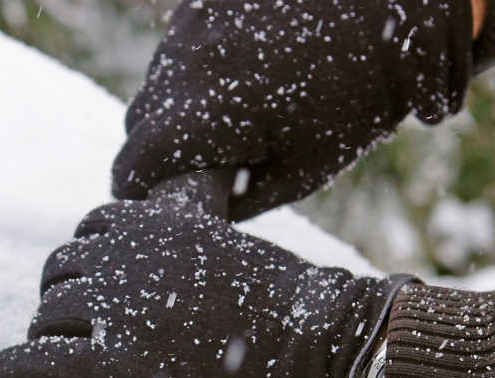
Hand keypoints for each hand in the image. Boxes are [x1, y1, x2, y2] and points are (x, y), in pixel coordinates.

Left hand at [0, 199, 403, 377]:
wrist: (326, 365)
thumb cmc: (298, 328)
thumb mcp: (238, 267)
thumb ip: (190, 269)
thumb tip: (163, 305)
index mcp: (167, 224)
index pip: (94, 231)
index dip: (82, 270)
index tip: (83, 297)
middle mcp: (133, 257)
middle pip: (61, 276)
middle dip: (58, 311)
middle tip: (64, 346)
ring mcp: (121, 312)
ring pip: (47, 321)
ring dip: (41, 346)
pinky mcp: (115, 370)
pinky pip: (38, 363)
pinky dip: (9, 369)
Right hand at [112, 0, 472, 218]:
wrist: (391, 11)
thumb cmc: (352, 103)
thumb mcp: (296, 173)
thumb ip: (235, 199)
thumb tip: (200, 210)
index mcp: (199, 115)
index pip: (133, 168)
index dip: (138, 194)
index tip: (155, 205)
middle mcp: (182, 63)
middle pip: (140, 123)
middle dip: (159, 150)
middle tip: (196, 168)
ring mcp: (191, 23)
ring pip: (158, 82)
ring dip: (178, 107)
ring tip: (230, 119)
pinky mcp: (206, 0)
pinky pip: (181, 46)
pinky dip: (198, 70)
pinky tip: (241, 78)